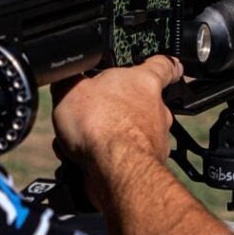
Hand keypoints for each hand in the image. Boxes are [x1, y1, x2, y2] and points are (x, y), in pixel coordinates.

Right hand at [51, 55, 183, 171]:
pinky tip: (81, 161)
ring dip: (104, 137)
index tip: (169, 66)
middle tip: (90, 113)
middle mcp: (156, 110)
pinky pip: (121, 159)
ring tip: (77, 142)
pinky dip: (103, 160)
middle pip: (140, 104)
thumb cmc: (100, 123)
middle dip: (115, 110)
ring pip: (127, 134)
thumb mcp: (70, 88)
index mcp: (143, 82)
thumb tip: (65, 78)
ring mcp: (154, 141)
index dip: (164, 65)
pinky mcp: (144, 166)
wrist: (113, 170)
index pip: (164, 66)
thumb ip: (71, 80)